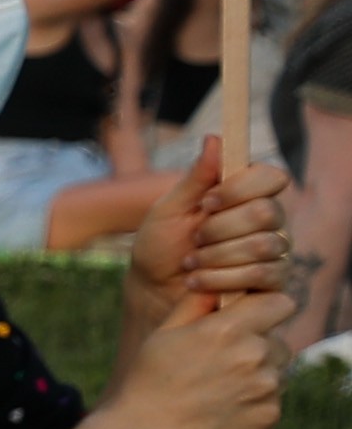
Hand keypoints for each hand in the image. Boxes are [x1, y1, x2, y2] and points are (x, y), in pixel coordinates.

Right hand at [110, 286, 287, 428]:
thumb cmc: (152, 376)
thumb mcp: (167, 330)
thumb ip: (200, 301)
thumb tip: (222, 283)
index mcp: (230, 329)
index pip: (280, 303)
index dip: (267, 308)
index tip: (251, 318)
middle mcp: (255, 356)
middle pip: (279, 340)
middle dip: (258, 345)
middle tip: (222, 362)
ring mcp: (266, 390)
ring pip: (276, 371)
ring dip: (257, 374)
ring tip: (220, 387)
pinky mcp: (269, 417)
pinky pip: (272, 401)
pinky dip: (254, 403)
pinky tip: (222, 408)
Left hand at [129, 134, 291, 311]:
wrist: (154, 290)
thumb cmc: (161, 244)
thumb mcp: (170, 208)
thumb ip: (196, 178)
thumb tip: (215, 138)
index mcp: (246, 194)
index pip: (272, 177)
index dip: (242, 188)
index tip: (207, 201)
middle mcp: (267, 220)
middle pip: (267, 212)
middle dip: (220, 228)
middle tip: (194, 239)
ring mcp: (274, 251)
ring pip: (264, 246)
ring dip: (217, 256)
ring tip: (191, 263)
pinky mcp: (272, 282)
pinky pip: (263, 275)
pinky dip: (222, 279)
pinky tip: (198, 281)